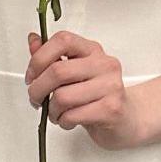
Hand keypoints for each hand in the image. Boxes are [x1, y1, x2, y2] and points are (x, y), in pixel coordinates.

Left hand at [25, 30, 144, 148]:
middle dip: (38, 89)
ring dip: (51, 109)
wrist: (129, 118)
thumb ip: (52, 56)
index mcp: (92, 50)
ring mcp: (111, 86)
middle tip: (36, 99)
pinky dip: (62, 121)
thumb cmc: (97, 94)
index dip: (39, 58)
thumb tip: (33, 40)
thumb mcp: (74, 71)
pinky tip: (67, 120)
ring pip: (62, 97)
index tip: (32, 76)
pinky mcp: (112, 109)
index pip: (62, 41)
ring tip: (55, 113)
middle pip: (58, 71)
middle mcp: (104, 64)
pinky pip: (73, 115)